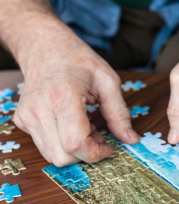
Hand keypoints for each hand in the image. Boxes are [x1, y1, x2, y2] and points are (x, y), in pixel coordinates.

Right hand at [14, 16, 138, 165]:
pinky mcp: (23, 121)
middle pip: (62, 157)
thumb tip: (131, 139)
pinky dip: (63, 143)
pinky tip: (73, 124)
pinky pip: (45, 146)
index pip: (76, 144)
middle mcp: (39, 110)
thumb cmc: (77, 59)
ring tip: (87, 127)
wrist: (45, 46)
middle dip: (86, 154)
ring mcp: (27, 116)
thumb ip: (120, 113)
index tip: (110, 147)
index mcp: (62, 98)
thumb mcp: (108, 81)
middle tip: (99, 136)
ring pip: (52, 155)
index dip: (96, 153)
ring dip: (74, 150)